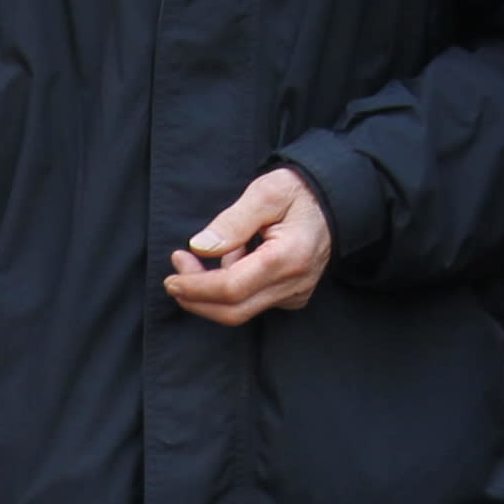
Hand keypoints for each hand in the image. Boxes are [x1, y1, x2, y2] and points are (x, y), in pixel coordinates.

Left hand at [162, 164, 330, 323]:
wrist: (332, 201)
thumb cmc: (298, 192)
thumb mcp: (265, 192)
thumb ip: (232, 221)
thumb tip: (201, 247)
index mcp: (287, 257)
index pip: (232, 288)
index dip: (196, 288)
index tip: (171, 278)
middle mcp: (294, 284)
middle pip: (233, 311)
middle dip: (197, 297)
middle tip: (177, 271)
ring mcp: (295, 294)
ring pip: (241, 310)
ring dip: (213, 289)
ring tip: (216, 250)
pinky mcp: (293, 297)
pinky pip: (253, 303)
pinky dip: (233, 287)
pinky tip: (238, 259)